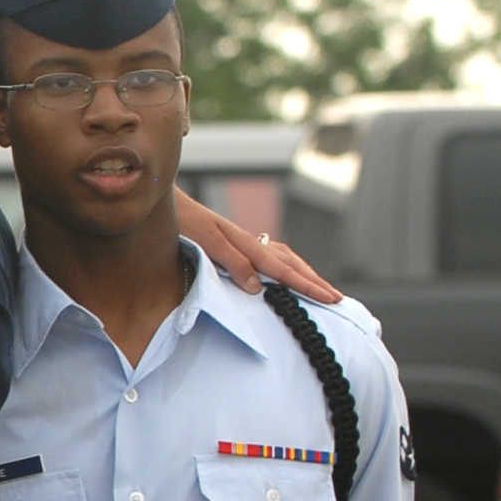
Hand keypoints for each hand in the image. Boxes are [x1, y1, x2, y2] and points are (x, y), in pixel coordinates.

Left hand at [184, 198, 339, 304]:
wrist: (164, 201)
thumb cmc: (181, 222)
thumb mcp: (205, 242)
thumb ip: (232, 262)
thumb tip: (258, 286)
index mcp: (246, 244)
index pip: (284, 270)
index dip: (307, 286)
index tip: (330, 299)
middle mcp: (249, 242)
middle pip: (290, 263)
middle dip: (314, 282)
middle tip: (336, 299)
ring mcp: (243, 241)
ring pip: (283, 258)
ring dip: (303, 274)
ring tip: (319, 287)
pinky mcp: (233, 243)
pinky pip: (269, 256)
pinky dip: (285, 266)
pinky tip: (283, 272)